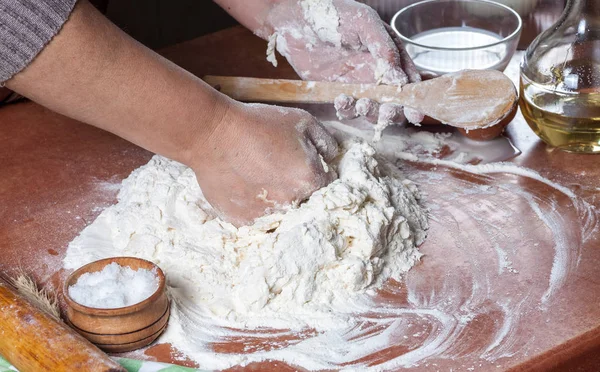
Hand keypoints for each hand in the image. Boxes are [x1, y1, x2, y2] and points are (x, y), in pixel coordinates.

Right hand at [191, 101, 338, 225]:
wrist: (212, 134)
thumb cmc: (258, 124)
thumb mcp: (301, 120)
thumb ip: (326, 141)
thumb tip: (331, 159)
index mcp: (311, 180)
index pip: (327, 185)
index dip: (315, 173)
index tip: (300, 165)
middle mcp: (293, 203)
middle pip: (306, 203)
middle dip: (298, 189)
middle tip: (278, 171)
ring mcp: (268, 216)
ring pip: (282, 215)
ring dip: (277, 201)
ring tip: (260, 180)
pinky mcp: (244, 222)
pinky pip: (258, 221)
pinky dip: (256, 209)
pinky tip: (246, 189)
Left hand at [264, 0, 422, 125]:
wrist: (296, 22)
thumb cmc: (333, 15)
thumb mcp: (364, 23)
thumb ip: (384, 48)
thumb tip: (400, 78)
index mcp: (390, 53)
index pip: (408, 78)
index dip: (413, 96)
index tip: (414, 110)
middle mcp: (377, 72)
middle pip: (394, 100)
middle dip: (394, 110)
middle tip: (386, 112)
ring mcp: (358, 84)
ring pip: (373, 109)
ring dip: (371, 112)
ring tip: (361, 104)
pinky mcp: (340, 92)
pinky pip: (349, 109)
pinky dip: (348, 109)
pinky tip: (341, 100)